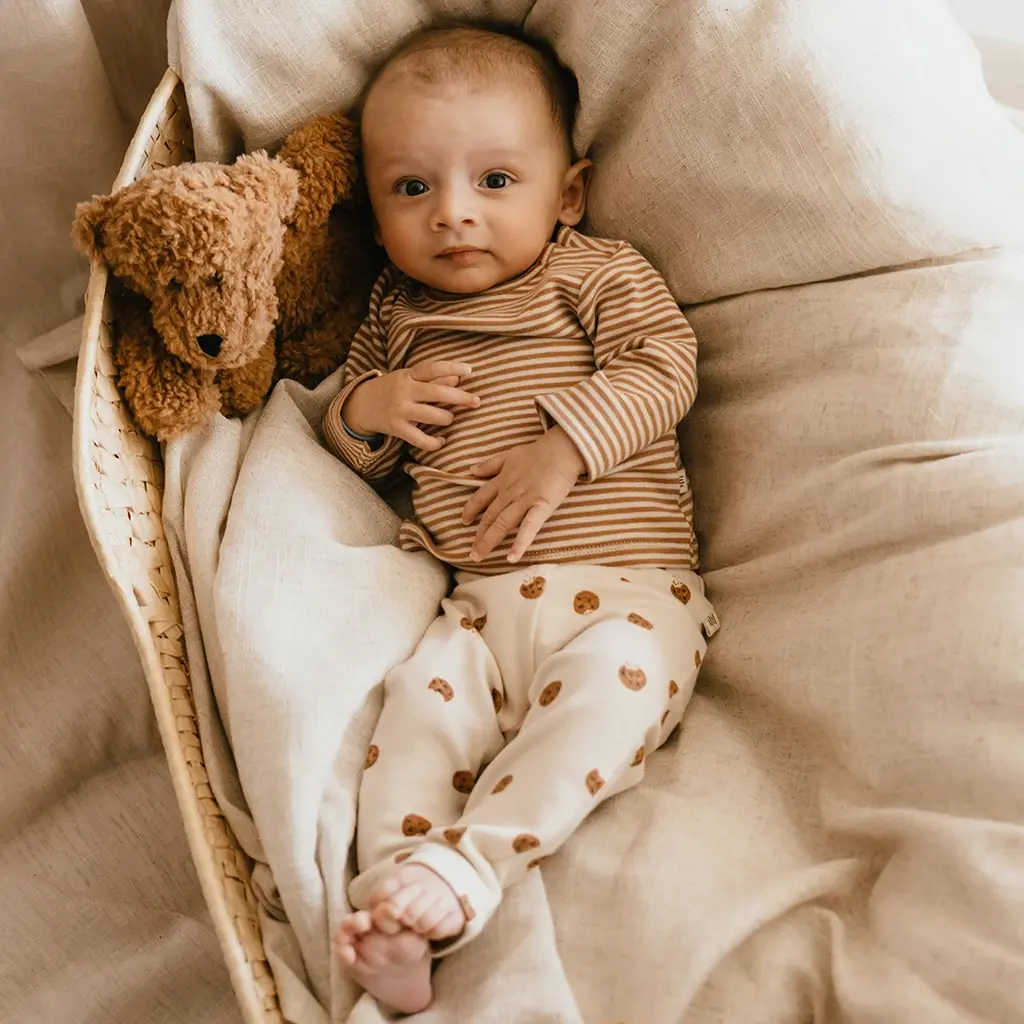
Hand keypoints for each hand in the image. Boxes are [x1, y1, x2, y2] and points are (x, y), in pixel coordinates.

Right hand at [342, 361, 478, 450]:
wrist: (361, 405)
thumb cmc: (393, 389)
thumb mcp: (409, 379)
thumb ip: (432, 379)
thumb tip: (458, 378)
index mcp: (408, 375)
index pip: (432, 368)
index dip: (452, 368)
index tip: (470, 370)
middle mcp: (405, 391)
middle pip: (438, 392)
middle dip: (461, 397)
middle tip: (477, 401)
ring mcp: (400, 410)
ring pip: (433, 416)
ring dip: (447, 418)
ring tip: (449, 418)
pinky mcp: (397, 429)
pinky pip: (421, 439)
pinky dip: (435, 443)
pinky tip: (441, 441)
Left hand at [461, 427, 584, 563]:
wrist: (561, 449)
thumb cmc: (538, 452)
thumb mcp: (509, 454)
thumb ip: (490, 464)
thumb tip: (471, 470)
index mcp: (501, 481)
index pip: (480, 498)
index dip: (470, 510)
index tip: (463, 522)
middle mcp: (509, 493)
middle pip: (489, 517)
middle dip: (478, 536)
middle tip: (471, 553)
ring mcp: (524, 501)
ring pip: (502, 524)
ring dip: (489, 541)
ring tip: (479, 557)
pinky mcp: (541, 507)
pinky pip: (528, 528)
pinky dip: (519, 543)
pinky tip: (512, 558)